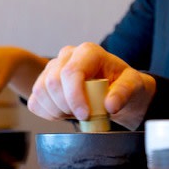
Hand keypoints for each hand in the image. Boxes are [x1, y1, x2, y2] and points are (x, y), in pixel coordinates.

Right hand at [27, 42, 156, 129]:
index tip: (85, 114)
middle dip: (66, 106)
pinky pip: (35, 101)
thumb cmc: (123, 84)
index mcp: (88, 52)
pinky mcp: (43, 82)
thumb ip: (124, 92)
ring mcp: (52, 68)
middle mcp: (67, 55)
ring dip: (57, 111)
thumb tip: (110, 105)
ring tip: (76, 113)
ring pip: (40, 92)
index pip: (71, 72)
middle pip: (52, 83)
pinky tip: (64, 114)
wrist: (114, 90)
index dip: (74, 97)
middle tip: (84, 116)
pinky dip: (48, 114)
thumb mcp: (133, 85)